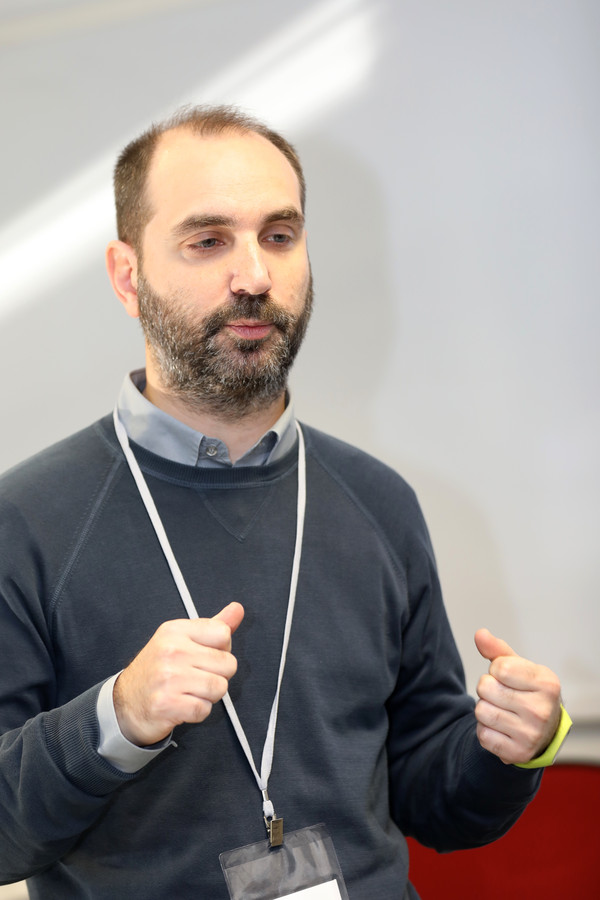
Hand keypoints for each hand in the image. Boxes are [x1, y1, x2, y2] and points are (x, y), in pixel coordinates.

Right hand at [113, 602, 244, 745]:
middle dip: (217, 675)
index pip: (223, 633)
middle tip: (194, 677)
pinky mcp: (167, 704)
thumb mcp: (181, 640)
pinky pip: (204, 709)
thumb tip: (237, 609)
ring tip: (189, 691)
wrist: (126, 703)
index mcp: (176, 630)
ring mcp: (168, 677)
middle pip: (228, 664)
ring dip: (208, 695)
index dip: (221, 649)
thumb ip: (213, 626)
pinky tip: (182, 704)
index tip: (203, 655)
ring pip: (220, 688)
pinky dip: (197, 712)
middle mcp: (171, 650)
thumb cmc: (157, 670)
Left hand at [474, 628, 560, 764]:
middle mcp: (542, 710)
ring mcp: (531, 734)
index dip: (496, 669)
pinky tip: (501, 728)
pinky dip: (485, 730)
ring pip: (480, 711)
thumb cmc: (528, 692)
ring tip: (501, 710)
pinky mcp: (518, 753)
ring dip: (484, 708)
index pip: (500, 666)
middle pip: (485, 687)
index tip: (507, 677)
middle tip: (503, 695)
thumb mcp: (519, 667)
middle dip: (487, 688)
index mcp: (547, 683)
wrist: (544, 732)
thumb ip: (498, 650)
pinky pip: (482, 735)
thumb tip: (480, 634)